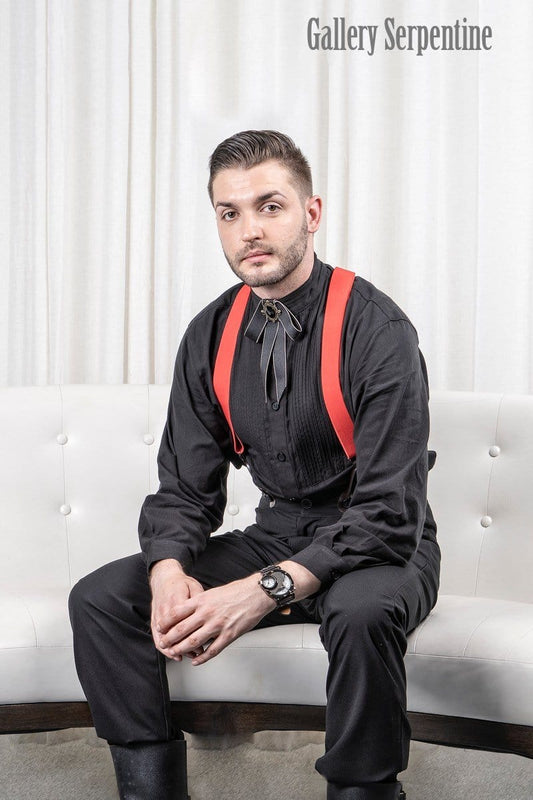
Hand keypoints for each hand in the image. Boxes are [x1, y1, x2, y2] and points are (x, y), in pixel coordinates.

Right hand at [149, 559, 204, 660]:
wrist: (164, 578)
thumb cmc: (181, 583)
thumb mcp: (194, 587)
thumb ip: (200, 602)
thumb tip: (208, 616)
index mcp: (178, 599)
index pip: (185, 621)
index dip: (194, 633)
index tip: (203, 641)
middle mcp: (166, 608)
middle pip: (174, 632)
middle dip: (184, 645)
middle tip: (196, 652)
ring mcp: (158, 615)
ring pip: (164, 636)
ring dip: (173, 649)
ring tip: (184, 656)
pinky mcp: (154, 619)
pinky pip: (156, 636)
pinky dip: (163, 648)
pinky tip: (171, 654)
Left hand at [157, 574, 274, 665]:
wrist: (257, 593)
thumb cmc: (237, 592)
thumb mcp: (213, 592)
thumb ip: (199, 602)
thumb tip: (186, 611)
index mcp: (202, 601)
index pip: (177, 613)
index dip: (166, 622)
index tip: (159, 628)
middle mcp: (208, 613)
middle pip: (182, 629)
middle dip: (170, 639)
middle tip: (163, 643)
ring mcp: (218, 625)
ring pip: (194, 642)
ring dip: (182, 650)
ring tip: (175, 654)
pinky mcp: (229, 635)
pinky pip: (212, 650)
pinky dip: (202, 658)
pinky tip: (196, 661)